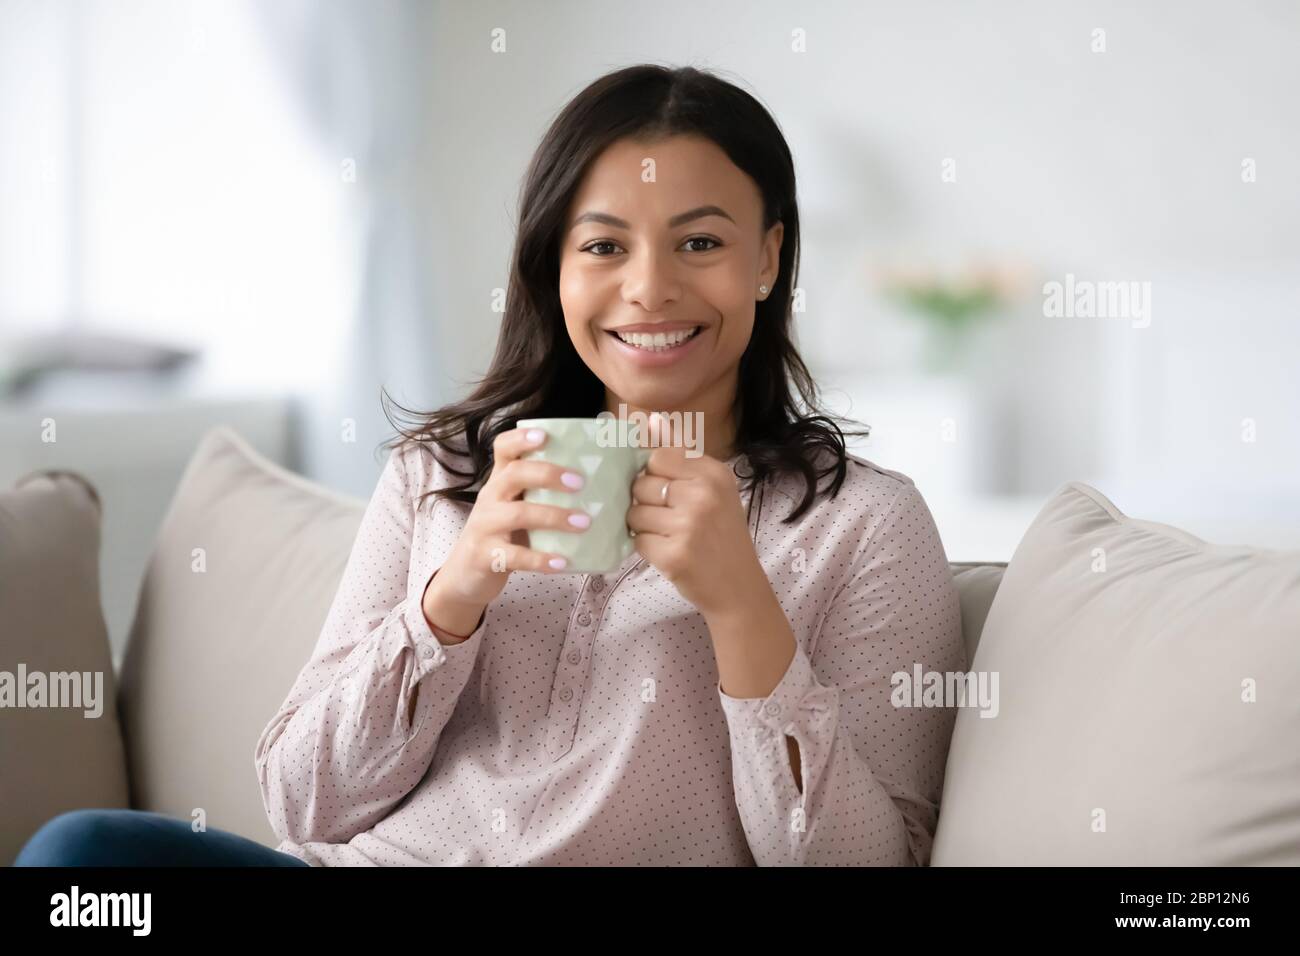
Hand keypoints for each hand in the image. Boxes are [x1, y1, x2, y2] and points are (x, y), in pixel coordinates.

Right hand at [429, 426, 592, 610]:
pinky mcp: (485, 556)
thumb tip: (597, 486)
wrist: (464, 576)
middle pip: (513, 474)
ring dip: (553, 516)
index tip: (545, 435)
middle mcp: (490, 498)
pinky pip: (515, 556)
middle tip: (579, 482)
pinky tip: (563, 563)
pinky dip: (541, 559)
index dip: (521, 438)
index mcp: (499, 481)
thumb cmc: (502, 536)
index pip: (503, 448)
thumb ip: (541, 495)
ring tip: (583, 522)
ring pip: (517, 514)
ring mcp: (485, 527)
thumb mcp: (515, 508)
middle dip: (548, 474)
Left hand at [626, 412, 766, 618]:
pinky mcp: (674, 555)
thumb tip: (649, 418)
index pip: (658, 457)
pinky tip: (667, 551)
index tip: (666, 490)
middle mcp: (703, 495)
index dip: (653, 474)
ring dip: (644, 526)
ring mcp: (688, 526)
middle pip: (642, 484)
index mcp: (713, 473)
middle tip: (669, 518)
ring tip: (668, 535)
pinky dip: (647, 548)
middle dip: (646, 502)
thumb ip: (679, 454)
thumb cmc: (722, 534)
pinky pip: (637, 540)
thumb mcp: (712, 488)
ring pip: (635, 512)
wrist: (739, 586)